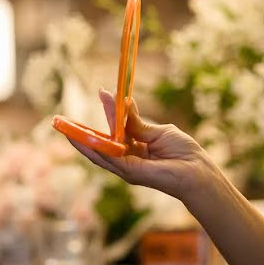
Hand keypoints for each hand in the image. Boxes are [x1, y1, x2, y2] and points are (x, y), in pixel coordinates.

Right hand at [65, 88, 222, 200]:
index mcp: (136, 148)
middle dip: (84, 131)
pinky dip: (94, 149)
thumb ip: (138, 123)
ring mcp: (127, 167)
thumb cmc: (184, 153)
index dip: (109, 111)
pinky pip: (108, 158)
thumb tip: (124, 103)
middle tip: (65, 118)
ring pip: (99, 152)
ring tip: (65, 129)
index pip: (116, 130)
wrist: (197, 171)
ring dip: (81, 141)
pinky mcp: (129, 173)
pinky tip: (82, 139)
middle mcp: (128, 159)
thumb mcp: (158, 132)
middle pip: (102, 142)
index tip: (103, 91)